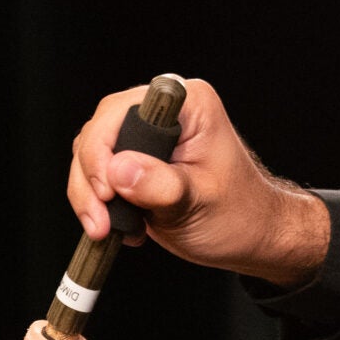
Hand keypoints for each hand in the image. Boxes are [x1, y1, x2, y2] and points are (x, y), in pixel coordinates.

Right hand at [67, 77, 329, 285]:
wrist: (250, 235)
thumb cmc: (240, 214)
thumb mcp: (200, 202)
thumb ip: (160, 185)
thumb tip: (118, 170)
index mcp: (189, 105)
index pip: (123, 112)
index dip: (105, 149)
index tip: (108, 190)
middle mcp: (164, 111)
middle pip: (99, 131)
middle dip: (92, 180)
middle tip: (102, 221)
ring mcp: (147, 134)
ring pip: (90, 153)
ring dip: (89, 195)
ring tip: (108, 228)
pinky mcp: (135, 158)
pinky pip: (97, 171)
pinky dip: (96, 201)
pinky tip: (116, 224)